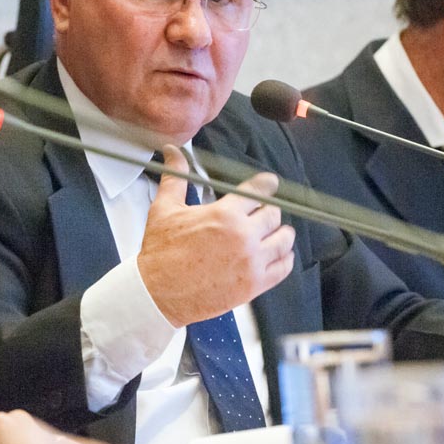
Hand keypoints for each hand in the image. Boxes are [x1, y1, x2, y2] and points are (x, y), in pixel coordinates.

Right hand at [138, 145, 295, 326]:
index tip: (270, 183)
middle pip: (273, 214)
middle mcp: (243, 236)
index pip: (259, 191)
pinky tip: (279, 255)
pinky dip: (285, 258)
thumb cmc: (161, 254)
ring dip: (281, 234)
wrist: (158, 292)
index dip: (266, 184)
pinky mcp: (254, 284)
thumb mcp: (165, 208)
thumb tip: (173, 151)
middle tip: (261, 213)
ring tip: (274, 233)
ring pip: (284, 240)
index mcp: (224, 214)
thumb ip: (176, 176)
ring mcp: (251, 261)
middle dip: (268, 210)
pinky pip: (283, 267)